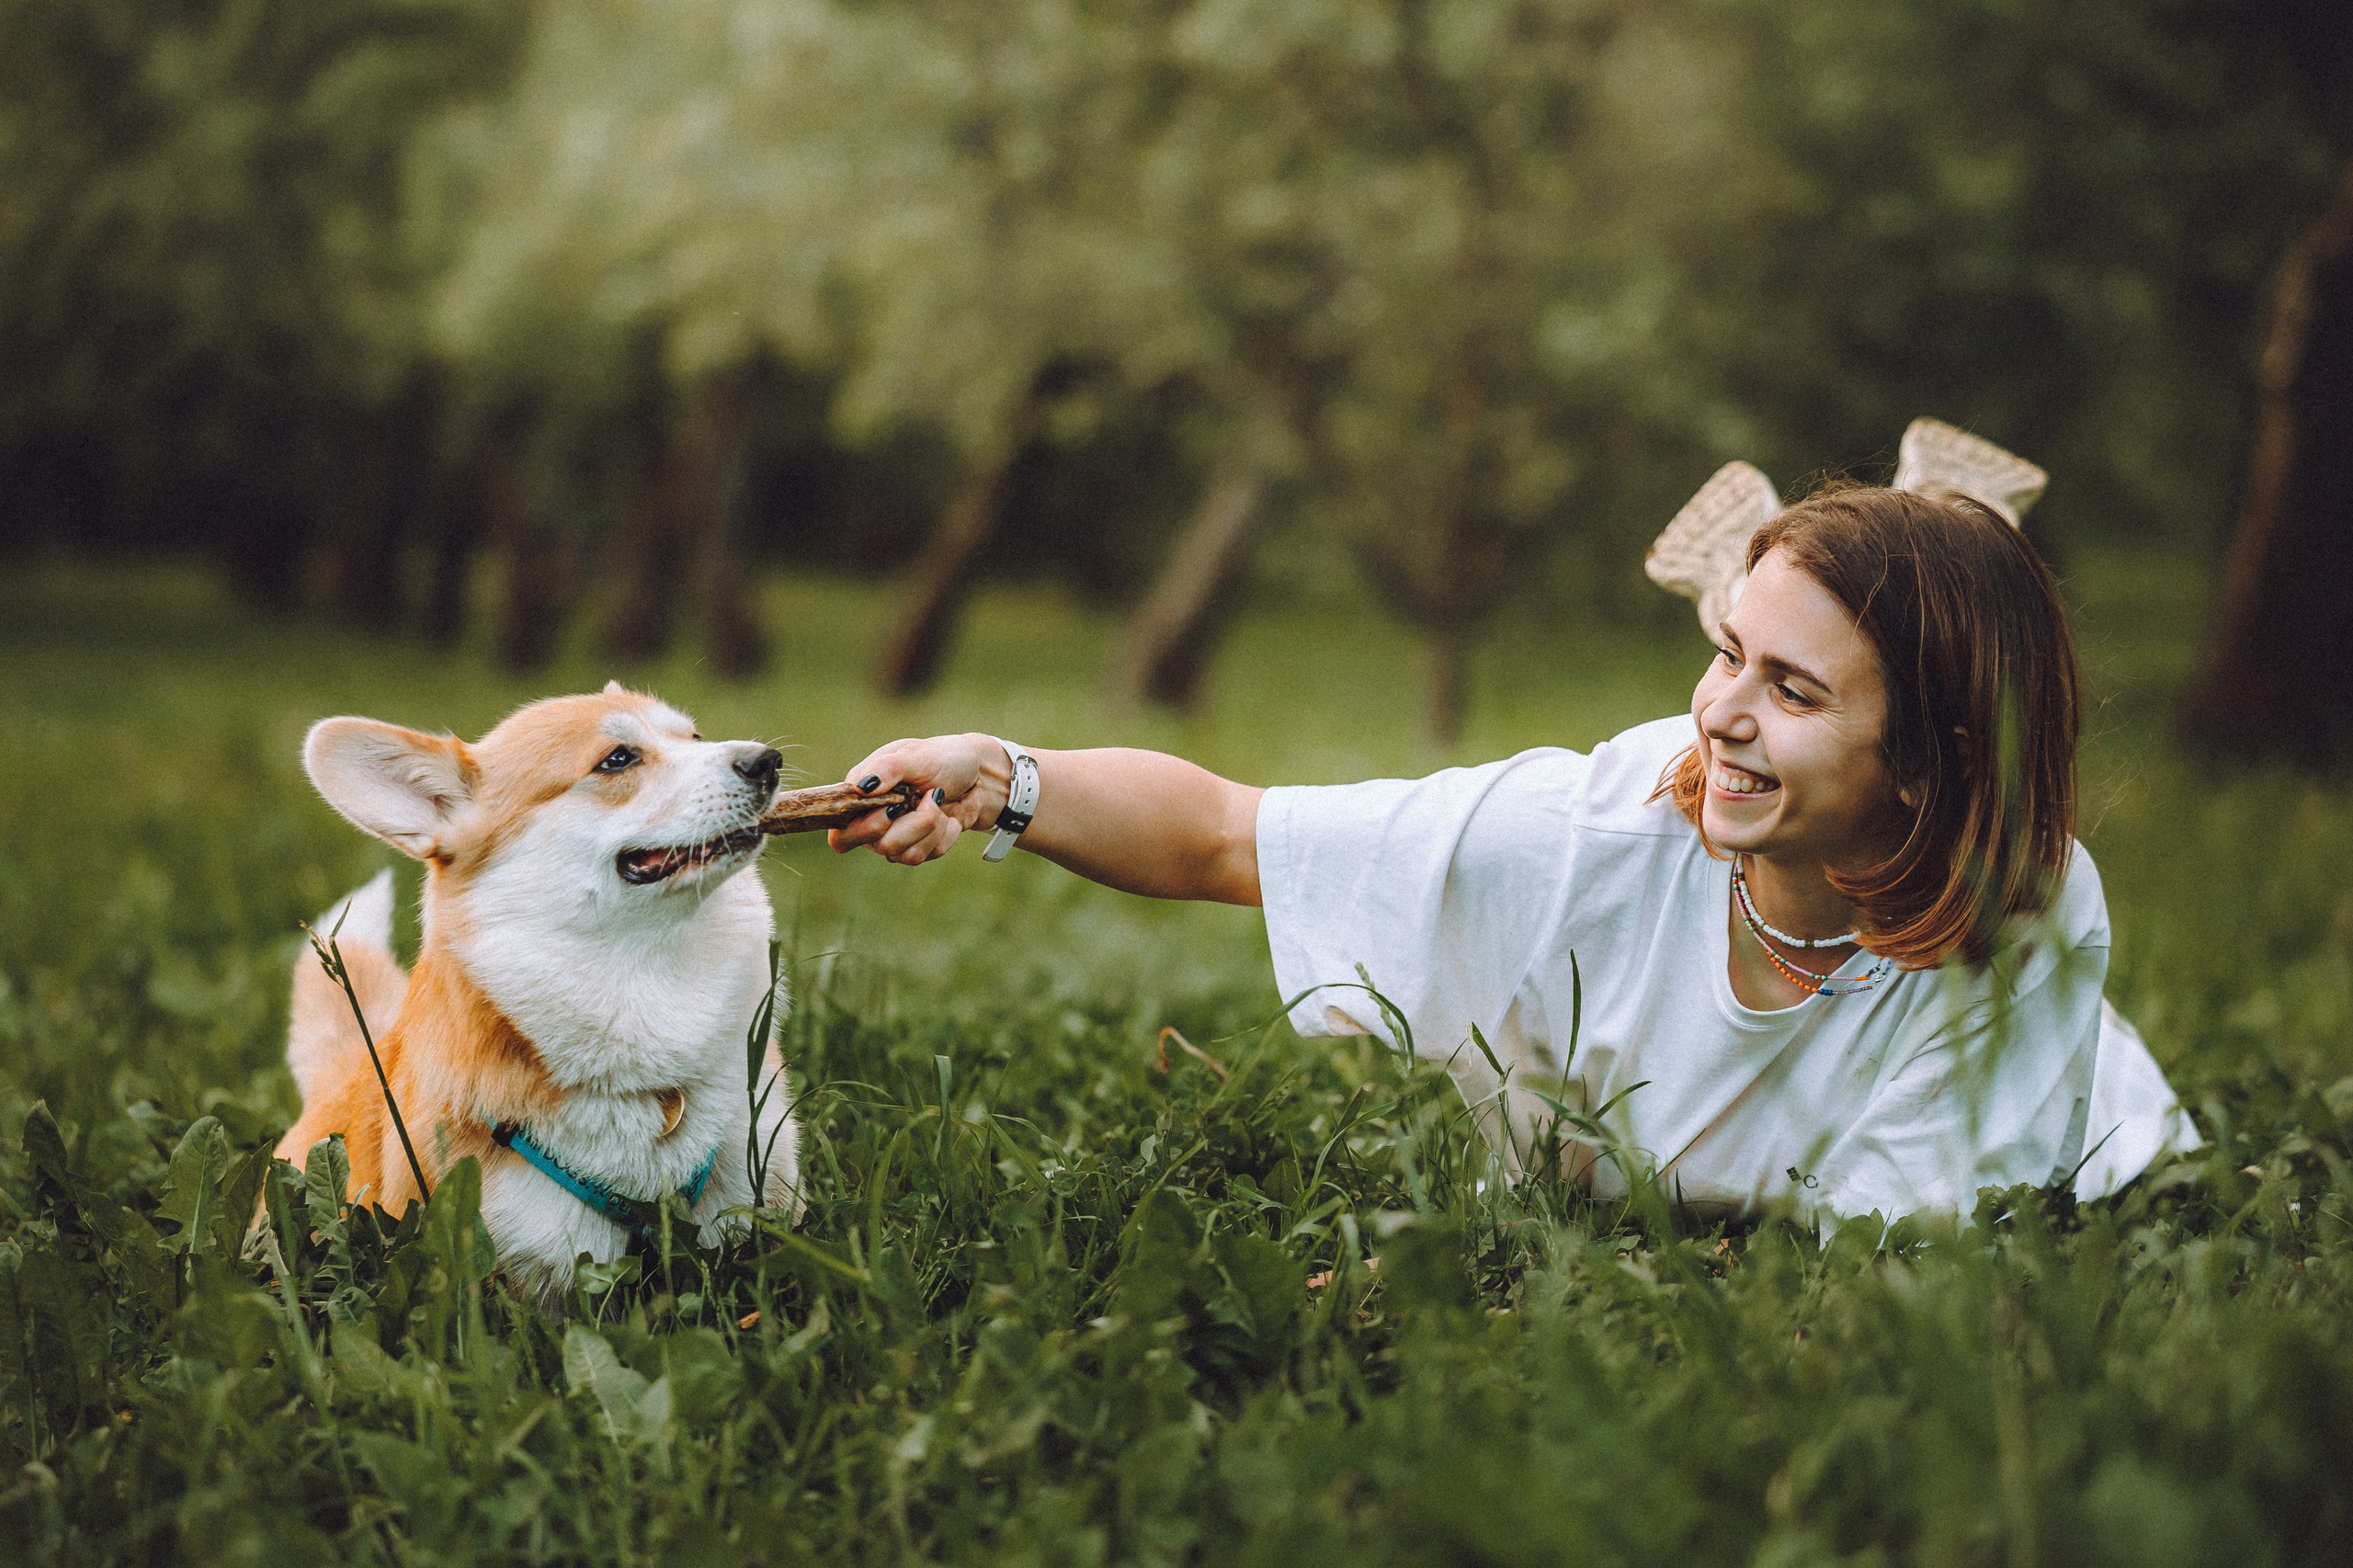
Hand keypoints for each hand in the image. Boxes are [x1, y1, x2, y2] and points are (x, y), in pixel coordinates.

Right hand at [827, 733, 1009, 864]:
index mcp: (861, 794)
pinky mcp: (918, 847)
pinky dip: (944, 834)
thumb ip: (888, 768)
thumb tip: (861, 788)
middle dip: (912, 823)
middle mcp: (872, 819)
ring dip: (931, 826)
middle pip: (877, 845)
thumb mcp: (916, 754)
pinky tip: (949, 816)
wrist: (979, 774)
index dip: (864, 827)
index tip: (894, 806)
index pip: (840, 830)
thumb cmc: (943, 757)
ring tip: (940, 799)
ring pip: (904, 854)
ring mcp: (895, 835)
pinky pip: (926, 855)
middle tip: (929, 797)